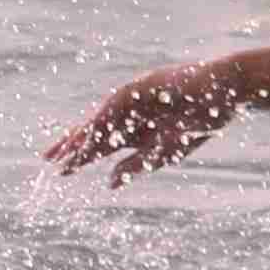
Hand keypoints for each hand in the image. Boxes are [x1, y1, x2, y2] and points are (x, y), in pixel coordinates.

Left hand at [43, 68, 238, 182]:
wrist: (222, 94)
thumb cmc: (199, 123)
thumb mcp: (164, 152)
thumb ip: (136, 166)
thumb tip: (108, 183)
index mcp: (136, 130)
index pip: (101, 145)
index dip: (81, 157)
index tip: (60, 170)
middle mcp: (129, 115)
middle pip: (93, 131)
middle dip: (72, 145)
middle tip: (47, 159)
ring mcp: (132, 100)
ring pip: (99, 121)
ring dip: (82, 137)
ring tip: (63, 153)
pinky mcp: (138, 87)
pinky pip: (115, 108)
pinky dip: (101, 122)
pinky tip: (87, 137)